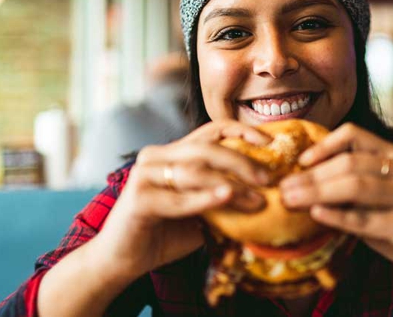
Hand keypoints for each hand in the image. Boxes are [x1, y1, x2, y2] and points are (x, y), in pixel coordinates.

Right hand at [97, 120, 270, 278]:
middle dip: (242, 162)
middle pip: (207, 148)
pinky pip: (178, 198)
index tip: (270, 142)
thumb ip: (222, 198)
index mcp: (173, 153)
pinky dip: (204, 199)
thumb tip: (264, 195)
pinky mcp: (138, 198)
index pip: (211, 130)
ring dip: (231, 186)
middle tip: (268, 179)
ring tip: (256, 199)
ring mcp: (145, 175)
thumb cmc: (164, 234)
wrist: (122, 261)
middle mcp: (157, 156)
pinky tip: (226, 197)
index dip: (242, 131)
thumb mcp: (201, 211)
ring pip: (195, 171)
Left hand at [279, 123, 392, 293]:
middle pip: (349, 163)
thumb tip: (305, 184)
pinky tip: (316, 216)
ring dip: (317, 193)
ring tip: (290, 200)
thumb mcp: (383, 200)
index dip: (324, 145)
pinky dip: (338, 216)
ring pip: (355, 186)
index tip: (300, 162)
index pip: (355, 135)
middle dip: (311, 176)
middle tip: (283, 188)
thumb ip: (355, 189)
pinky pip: (366, 218)